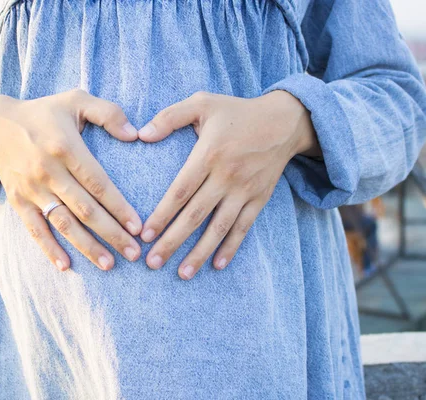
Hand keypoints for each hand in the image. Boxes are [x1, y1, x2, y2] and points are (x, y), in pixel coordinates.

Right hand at [0, 89, 142, 270]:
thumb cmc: (45, 112)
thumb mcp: (76, 99)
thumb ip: (108, 112)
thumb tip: (135, 134)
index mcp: (65, 147)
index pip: (98, 183)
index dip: (118, 207)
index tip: (138, 227)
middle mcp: (48, 171)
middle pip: (84, 209)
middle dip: (111, 233)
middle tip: (134, 253)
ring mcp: (32, 189)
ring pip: (63, 223)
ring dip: (86, 246)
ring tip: (109, 264)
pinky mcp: (19, 201)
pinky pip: (34, 229)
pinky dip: (49, 249)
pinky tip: (66, 266)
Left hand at [137, 90, 320, 279]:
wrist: (284, 121)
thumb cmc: (236, 112)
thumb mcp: (202, 102)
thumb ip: (170, 117)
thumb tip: (141, 135)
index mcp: (209, 154)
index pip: (180, 191)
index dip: (161, 215)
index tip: (144, 235)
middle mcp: (226, 176)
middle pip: (195, 215)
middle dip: (172, 241)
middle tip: (153, 263)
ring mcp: (244, 190)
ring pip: (219, 228)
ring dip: (200, 253)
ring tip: (182, 274)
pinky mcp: (259, 199)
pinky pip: (243, 228)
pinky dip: (231, 247)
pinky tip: (217, 265)